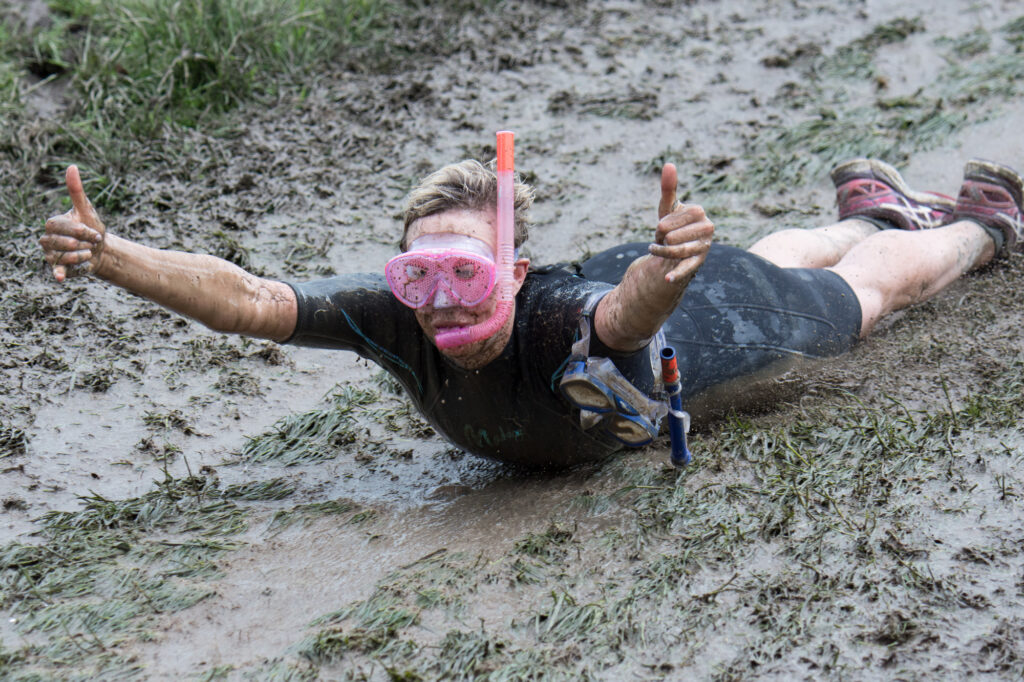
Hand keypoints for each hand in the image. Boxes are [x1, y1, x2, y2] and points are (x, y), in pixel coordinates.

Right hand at [40, 166, 106, 281]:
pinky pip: (57, 270)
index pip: (59, 227)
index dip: (78, 230)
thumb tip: (72, 167)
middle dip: (80, 243)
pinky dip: (59, 273)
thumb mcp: (86, 210)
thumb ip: (77, 191)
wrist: (101, 250)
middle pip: (59, 242)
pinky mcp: (59, 268)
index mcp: (53, 224)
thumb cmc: (92, 227)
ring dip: (80, 255)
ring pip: (62, 256)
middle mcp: (48, 240)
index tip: (94, 233)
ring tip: (89, 253)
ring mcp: (51, 255)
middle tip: (93, 243)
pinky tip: (61, 278)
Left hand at [648, 163, 713, 283]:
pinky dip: (677, 274)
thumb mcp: (668, 207)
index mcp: (699, 212)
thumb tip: (669, 164)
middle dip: (664, 238)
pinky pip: (687, 269)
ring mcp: (704, 247)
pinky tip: (667, 279)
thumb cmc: (672, 223)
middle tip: (662, 238)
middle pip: (676, 237)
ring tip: (653, 249)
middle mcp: (707, 229)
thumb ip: (668, 188)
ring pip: (679, 251)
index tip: (661, 226)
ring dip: (662, 252)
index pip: (675, 220)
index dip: (664, 224)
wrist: (675, 247)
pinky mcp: (698, 263)